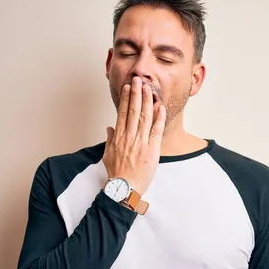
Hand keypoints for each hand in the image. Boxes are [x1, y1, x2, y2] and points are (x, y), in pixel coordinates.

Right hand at [102, 76, 165, 195]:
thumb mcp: (108, 155)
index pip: (122, 113)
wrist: (124, 188)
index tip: (128, 88)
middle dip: (136, 94)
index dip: (125, 99)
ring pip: (144, 117)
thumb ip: (110, 140)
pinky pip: (156, 130)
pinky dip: (159, 118)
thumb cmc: (117, 174)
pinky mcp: (151, 150)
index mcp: (118, 138)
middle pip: (133, 111)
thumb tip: (109, 128)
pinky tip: (160, 107)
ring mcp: (140, 143)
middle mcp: (129, 137)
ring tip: (149, 88)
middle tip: (138, 80)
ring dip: (147, 101)